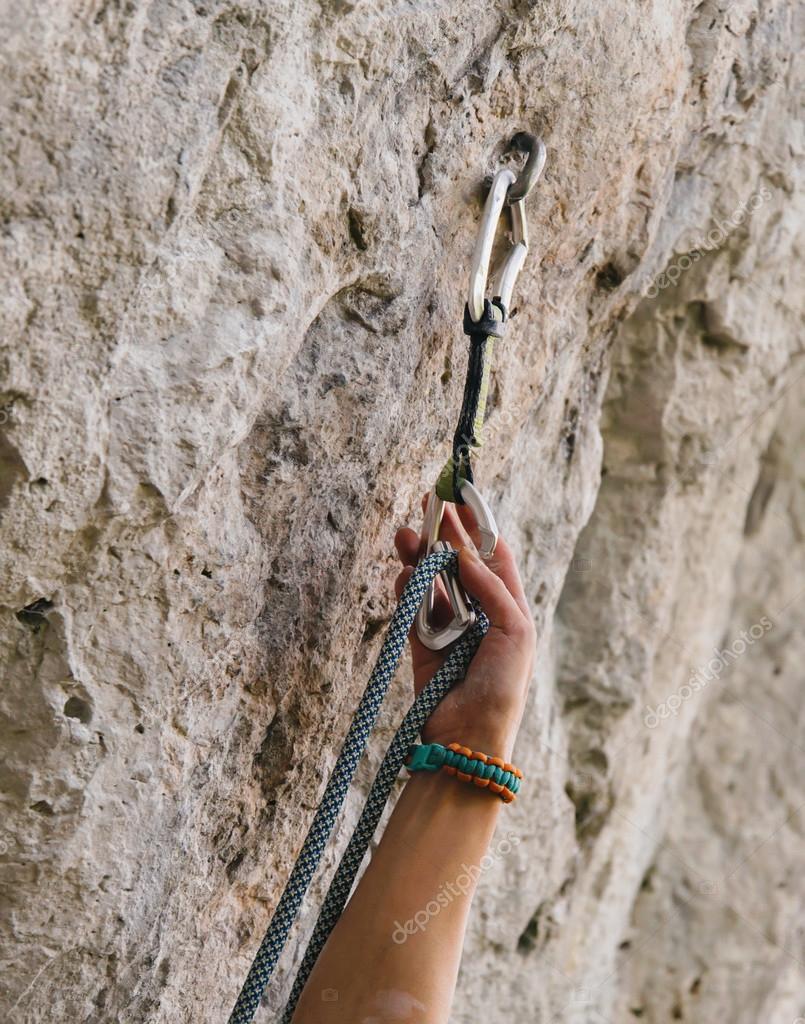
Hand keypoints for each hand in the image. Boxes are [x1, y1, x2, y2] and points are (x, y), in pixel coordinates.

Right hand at [394, 495, 535, 761]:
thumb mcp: (513, 631)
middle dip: (443, 535)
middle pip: (459, 565)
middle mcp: (480, 616)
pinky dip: (407, 590)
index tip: (461, 501)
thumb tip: (463, 554)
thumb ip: (490, 589)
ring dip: (419, 558)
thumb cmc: (502, 687)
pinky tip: (403, 573)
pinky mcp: (422, 646)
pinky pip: (412, 610)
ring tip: (406, 536)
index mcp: (510, 610)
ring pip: (431, 583)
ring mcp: (450, 630)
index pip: (494, 558)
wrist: (469, 738)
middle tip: (426, 505)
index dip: (478, 529)